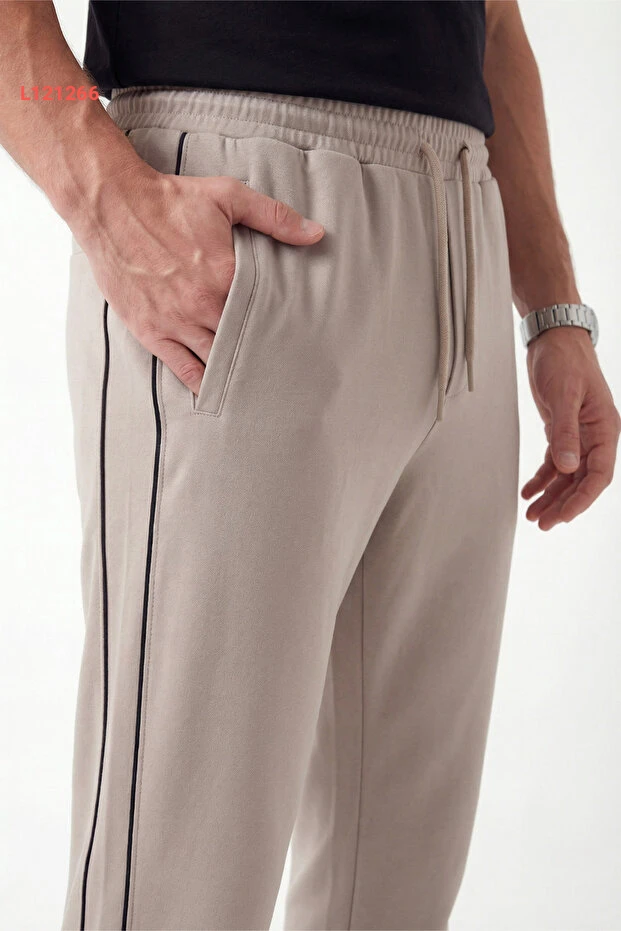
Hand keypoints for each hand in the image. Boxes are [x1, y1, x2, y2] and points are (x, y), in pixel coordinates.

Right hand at [73, 162, 324, 394]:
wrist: (111, 204)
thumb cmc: (170, 200)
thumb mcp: (227, 197)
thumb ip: (274, 217)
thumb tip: (316, 234)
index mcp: (225, 275)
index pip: (265, 312)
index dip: (281, 325)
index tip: (298, 338)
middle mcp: (201, 304)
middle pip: (243, 341)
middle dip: (262, 353)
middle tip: (284, 369)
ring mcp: (174, 321)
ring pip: (215, 360)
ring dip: (236, 372)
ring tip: (258, 387)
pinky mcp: (150, 330)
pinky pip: (181, 367)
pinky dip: (201, 383)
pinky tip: (218, 394)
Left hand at [521, 326, 620, 529]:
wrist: (553, 338)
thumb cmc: (565, 359)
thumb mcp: (564, 395)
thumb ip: (565, 432)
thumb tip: (567, 467)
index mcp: (604, 429)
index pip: (598, 475)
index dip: (582, 500)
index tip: (563, 517)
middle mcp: (595, 435)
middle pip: (582, 481)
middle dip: (563, 504)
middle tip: (542, 523)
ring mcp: (579, 434)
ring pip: (567, 475)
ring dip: (551, 496)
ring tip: (532, 514)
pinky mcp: (561, 430)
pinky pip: (555, 463)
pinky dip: (543, 479)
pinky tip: (529, 491)